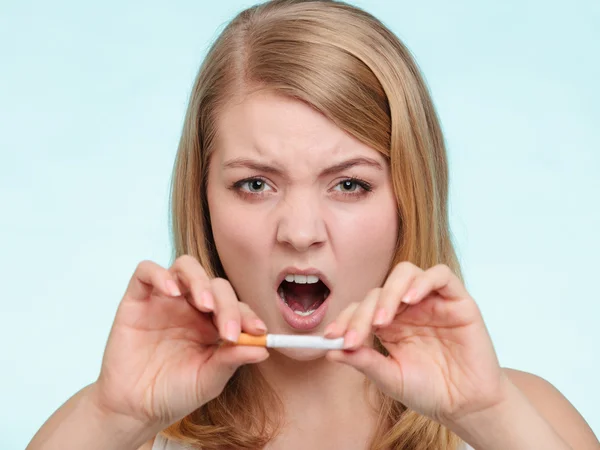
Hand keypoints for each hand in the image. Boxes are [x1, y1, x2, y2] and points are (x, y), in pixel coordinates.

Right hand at [92, 255, 268, 431]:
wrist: (135, 408)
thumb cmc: (174, 393)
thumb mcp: (209, 379)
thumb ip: (232, 360)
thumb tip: (264, 349)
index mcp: (212, 323)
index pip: (235, 306)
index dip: (248, 315)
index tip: (258, 331)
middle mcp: (191, 306)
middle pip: (215, 285)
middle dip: (227, 304)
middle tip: (228, 330)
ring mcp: (165, 300)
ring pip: (186, 267)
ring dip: (200, 281)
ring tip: (204, 305)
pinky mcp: (137, 299)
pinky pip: (146, 271)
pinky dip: (159, 274)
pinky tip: (171, 292)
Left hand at [324, 262, 507, 423]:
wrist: (466, 405)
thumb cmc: (428, 390)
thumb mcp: (390, 377)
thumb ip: (365, 361)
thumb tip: (331, 352)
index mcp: (389, 323)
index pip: (361, 308)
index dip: (345, 320)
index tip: (331, 338)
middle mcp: (408, 308)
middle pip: (379, 291)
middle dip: (363, 313)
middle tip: (356, 336)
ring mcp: (431, 301)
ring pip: (405, 274)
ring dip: (389, 292)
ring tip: (382, 319)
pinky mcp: (457, 300)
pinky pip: (440, 275)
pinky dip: (422, 282)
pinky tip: (411, 300)